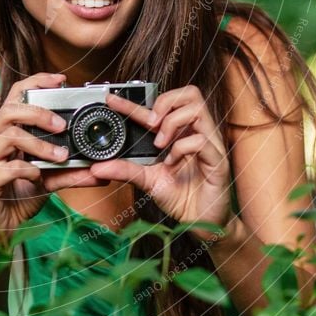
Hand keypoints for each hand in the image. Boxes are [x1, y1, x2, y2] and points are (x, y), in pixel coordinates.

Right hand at [0, 72, 72, 241]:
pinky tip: (38, 176)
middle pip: (10, 110)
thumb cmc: (20, 196)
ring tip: (60, 155)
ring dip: (38, 144)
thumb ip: (71, 171)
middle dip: (39, 113)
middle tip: (63, 126)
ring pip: (8, 135)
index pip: (15, 95)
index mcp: (3, 131)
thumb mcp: (50, 180)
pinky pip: (5, 168)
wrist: (1, 228)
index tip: (61, 80)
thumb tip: (102, 169)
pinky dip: (27, 169)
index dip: (36, 82)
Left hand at [43, 85, 233, 240]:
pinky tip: (174, 162)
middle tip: (149, 123)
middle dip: (165, 102)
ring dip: (173, 122)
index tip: (111, 100)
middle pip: (189, 93)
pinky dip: (182, 148)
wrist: (200, 222)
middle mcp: (194, 133)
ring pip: (197, 108)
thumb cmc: (180, 196)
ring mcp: (209, 143)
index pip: (158, 108)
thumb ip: (125, 170)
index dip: (134, 102)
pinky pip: (201, 140)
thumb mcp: (146, 181)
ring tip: (160, 143)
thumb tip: (98, 167)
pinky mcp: (217, 159)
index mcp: (178, 133)